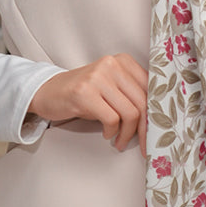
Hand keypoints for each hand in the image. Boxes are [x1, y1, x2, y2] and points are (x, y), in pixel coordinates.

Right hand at [29, 53, 147, 154]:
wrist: (49, 91)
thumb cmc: (84, 94)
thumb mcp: (111, 88)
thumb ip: (132, 94)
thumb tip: (157, 118)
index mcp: (123, 61)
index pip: (151, 88)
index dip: (156, 113)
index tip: (156, 131)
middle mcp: (112, 64)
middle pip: (142, 101)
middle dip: (145, 129)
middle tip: (143, 145)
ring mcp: (98, 77)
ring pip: (129, 112)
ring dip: (126, 134)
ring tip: (119, 141)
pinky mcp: (84, 92)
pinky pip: (111, 119)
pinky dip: (112, 132)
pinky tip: (106, 134)